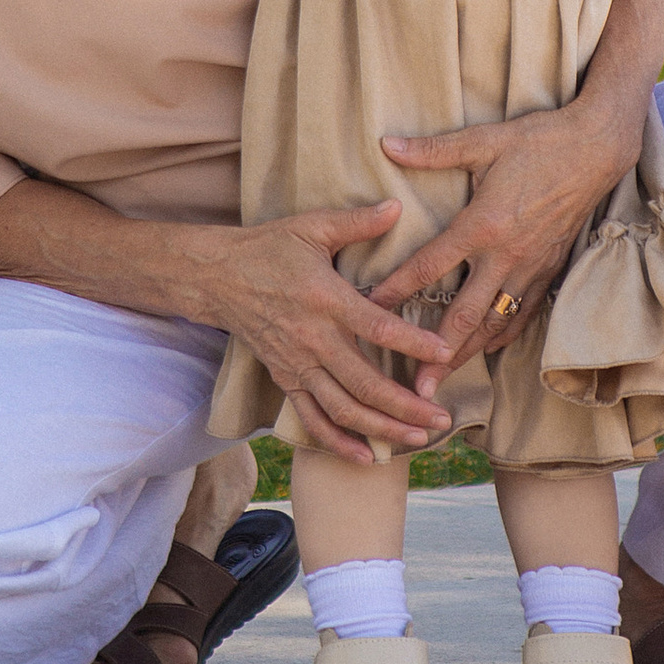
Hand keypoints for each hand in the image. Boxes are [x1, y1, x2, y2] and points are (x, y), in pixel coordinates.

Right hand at [209, 201, 457, 464]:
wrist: (217, 276)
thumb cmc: (269, 247)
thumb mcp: (312, 226)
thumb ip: (358, 222)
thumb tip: (397, 205)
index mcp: (326, 299)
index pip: (377, 327)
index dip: (413, 344)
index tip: (445, 353)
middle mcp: (313, 339)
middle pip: (365, 384)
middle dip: (407, 406)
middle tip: (443, 418)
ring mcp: (298, 364)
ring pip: (343, 409)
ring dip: (382, 429)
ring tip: (419, 438)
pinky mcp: (285, 379)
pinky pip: (312, 419)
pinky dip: (339, 443)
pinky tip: (367, 457)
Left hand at [366, 93, 636, 374]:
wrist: (597, 148)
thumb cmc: (539, 140)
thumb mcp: (484, 140)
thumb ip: (434, 150)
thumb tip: (388, 145)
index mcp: (484, 224)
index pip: (430, 266)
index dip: (397, 289)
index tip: (369, 312)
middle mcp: (506, 255)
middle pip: (466, 316)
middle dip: (438, 355)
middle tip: (415, 389)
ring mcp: (531, 267)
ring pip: (496, 323)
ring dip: (468, 353)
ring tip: (444, 380)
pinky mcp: (550, 269)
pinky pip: (524, 312)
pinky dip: (504, 335)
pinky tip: (488, 348)